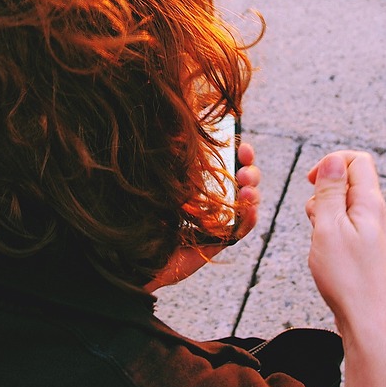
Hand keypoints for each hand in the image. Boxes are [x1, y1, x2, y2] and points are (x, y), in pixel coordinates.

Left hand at [145, 143, 260, 292]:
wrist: (133, 252)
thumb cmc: (140, 211)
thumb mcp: (159, 182)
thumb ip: (174, 164)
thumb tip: (183, 134)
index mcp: (202, 182)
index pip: (229, 164)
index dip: (240, 154)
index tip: (242, 145)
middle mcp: (215, 199)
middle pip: (244, 182)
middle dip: (250, 173)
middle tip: (244, 172)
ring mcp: (219, 219)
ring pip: (247, 204)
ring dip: (252, 195)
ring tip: (245, 191)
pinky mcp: (218, 241)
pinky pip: (241, 230)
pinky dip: (249, 219)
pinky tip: (251, 210)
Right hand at [306, 150, 385, 386]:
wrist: (369, 322)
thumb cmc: (347, 278)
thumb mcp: (328, 227)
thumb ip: (330, 191)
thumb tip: (333, 160)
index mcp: (371, 203)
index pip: (357, 160)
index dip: (331, 163)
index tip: (310, 182)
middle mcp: (378, 215)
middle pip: (350, 183)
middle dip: (324, 194)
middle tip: (315, 220)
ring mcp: (376, 233)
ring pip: (346, 208)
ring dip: (326, 216)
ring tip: (321, 242)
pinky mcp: (371, 251)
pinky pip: (349, 229)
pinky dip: (333, 234)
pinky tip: (327, 256)